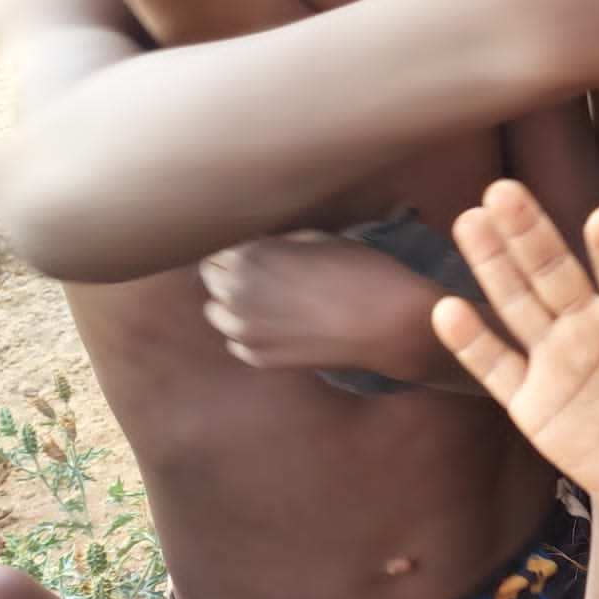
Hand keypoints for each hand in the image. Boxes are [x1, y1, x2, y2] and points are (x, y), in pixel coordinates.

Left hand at [200, 230, 447, 380]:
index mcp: (248, 256)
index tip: (255, 245)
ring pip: (216, 311)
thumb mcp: (319, 239)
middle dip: (229, 270)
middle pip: (209, 276)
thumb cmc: (362, 272)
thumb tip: (262, 245)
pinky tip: (280, 325)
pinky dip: (250, 332)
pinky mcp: (258, 359)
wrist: (389, 325)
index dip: (235, 243)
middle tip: (264, 271)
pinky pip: (236, 341)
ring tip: (269, 299)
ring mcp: (243, 331)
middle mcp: (234, 293)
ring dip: (233, 302)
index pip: (214, 244)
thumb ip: (277, 242)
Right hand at [435, 181, 598, 514]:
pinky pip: (498, 367)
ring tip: (470, 221)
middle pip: (553, 269)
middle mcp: (589, 320)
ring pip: (518, 302)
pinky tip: (446, 310)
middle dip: (529, 232)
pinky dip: (472, 343)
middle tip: (503, 189)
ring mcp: (555, 357)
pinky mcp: (531, 400)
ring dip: (493, 265)